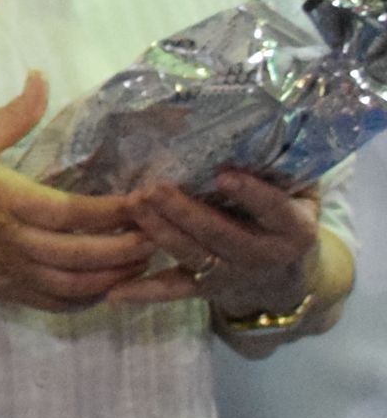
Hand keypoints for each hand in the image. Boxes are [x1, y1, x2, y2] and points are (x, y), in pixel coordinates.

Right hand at [0, 78, 161, 311]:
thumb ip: (13, 116)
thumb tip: (41, 78)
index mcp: (2, 200)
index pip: (72, 212)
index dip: (116, 210)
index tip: (147, 198)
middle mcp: (11, 241)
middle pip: (84, 254)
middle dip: (130, 246)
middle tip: (162, 231)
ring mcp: (11, 272)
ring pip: (78, 285)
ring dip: (118, 275)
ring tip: (145, 256)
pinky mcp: (9, 292)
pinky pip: (60, 304)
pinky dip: (92, 297)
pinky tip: (111, 281)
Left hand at [114, 168, 325, 323]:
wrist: (287, 279)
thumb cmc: (286, 218)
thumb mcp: (301, 194)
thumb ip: (285, 168)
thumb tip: (266, 124)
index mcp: (293, 228)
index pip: (274, 209)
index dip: (251, 194)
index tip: (222, 175)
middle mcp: (263, 255)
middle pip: (222, 235)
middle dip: (185, 212)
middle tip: (153, 188)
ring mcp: (232, 275)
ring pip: (194, 255)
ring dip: (160, 233)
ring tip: (133, 206)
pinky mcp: (207, 288)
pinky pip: (175, 290)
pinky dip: (146, 292)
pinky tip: (115, 293)